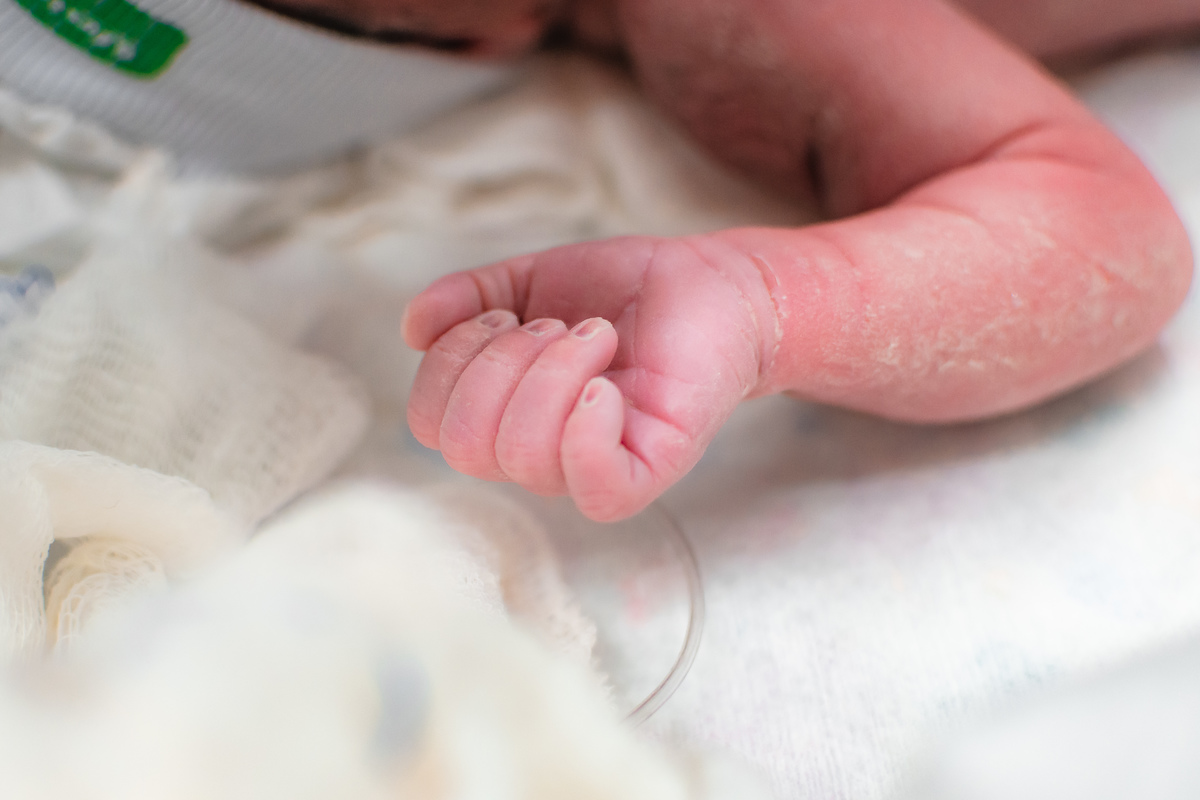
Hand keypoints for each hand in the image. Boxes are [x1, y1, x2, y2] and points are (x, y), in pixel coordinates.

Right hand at [402, 235, 776, 520]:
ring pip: (523, 452)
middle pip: (465, 442)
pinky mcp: (647, 470)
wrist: (707, 284)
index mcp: (500, 418)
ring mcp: (590, 468)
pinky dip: (588, 422)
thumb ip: (465, 299)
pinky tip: (610, 381)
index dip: (452, 360)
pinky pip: (594, 482)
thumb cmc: (620, 291)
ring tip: (597, 336)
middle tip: (560, 326)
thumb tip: (412, 328)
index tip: (506, 317)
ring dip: (555, 370)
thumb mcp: (526, 281)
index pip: (430, 423)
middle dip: (502, 362)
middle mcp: (537, 455)